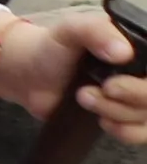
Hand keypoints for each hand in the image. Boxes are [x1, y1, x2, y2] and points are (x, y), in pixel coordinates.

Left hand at [0, 6, 146, 141]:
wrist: (28, 75)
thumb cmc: (53, 47)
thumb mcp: (71, 29)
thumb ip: (95, 31)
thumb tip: (123, 52)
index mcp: (139, 49)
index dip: (143, 85)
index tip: (113, 85)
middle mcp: (141, 74)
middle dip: (127, 99)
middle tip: (92, 91)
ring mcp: (136, 98)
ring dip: (117, 113)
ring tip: (83, 98)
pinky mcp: (125, 118)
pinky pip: (142, 133)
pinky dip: (125, 132)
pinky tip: (102, 121)